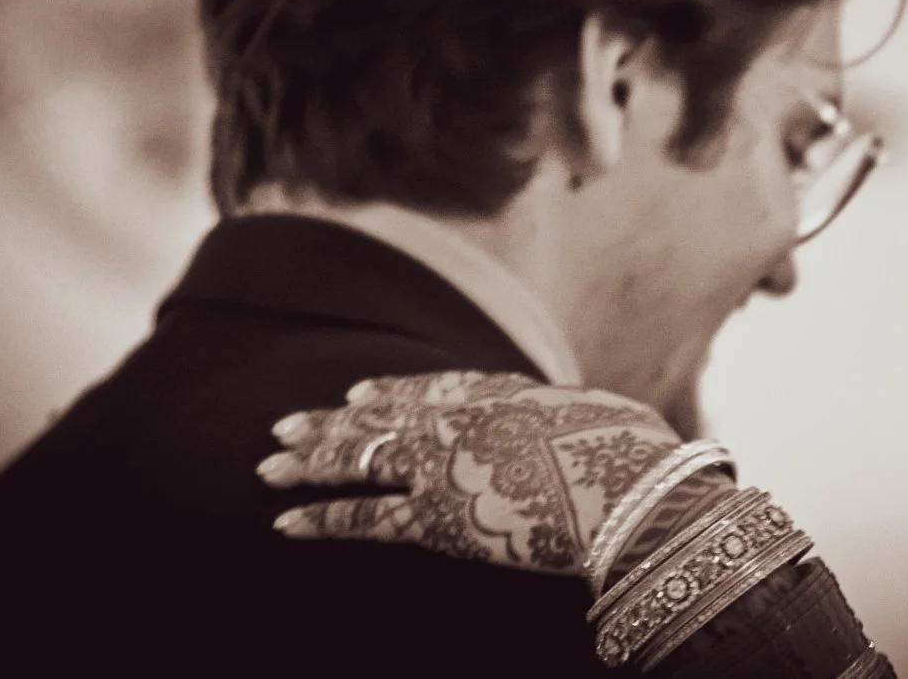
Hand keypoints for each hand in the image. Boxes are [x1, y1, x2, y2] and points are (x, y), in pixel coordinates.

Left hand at [257, 371, 682, 574]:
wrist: (628, 489)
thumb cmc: (638, 460)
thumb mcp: (614, 425)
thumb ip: (591, 428)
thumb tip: (619, 435)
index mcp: (505, 395)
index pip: (434, 388)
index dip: (393, 391)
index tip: (360, 392)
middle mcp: (463, 421)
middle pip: (384, 415)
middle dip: (333, 422)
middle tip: (285, 424)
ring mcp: (444, 464)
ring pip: (361, 457)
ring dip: (312, 460)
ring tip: (268, 464)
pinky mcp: (436, 517)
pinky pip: (365, 517)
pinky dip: (322, 518)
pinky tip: (284, 519)